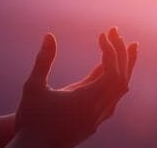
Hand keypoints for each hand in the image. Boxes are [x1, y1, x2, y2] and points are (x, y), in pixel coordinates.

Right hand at [15, 27, 138, 147]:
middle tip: (116, 32)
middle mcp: (97, 111)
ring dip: (124, 67)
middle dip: (121, 53)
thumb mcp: (33, 87)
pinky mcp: (92, 124)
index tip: (102, 34)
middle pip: (121, 78)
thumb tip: (49, 35)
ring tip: (126, 48)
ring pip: (120, 91)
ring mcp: (97, 120)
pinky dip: (115, 81)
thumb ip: (43, 60)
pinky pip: (112, 99)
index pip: (112, 71)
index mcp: (87, 101)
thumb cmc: (30, 119)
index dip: (110, 50)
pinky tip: (107, 72)